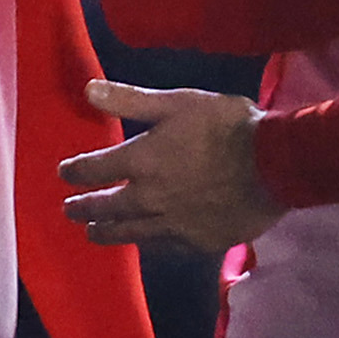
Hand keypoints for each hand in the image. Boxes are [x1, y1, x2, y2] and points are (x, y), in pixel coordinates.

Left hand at [60, 80, 284, 253]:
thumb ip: (131, 99)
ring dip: (107, 232)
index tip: (64, 172)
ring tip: (93, 233)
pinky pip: (162, 247)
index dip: (76, 170)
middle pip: (107, 207)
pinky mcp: (197, 241)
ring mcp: (173, 225)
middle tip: (69, 210)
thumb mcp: (179, 102)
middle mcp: (149, 198)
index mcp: (142, 160)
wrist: (274, 165)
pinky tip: (143, 244)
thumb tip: (87, 90)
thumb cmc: (227, 126)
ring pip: (130, 233)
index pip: (96, 168)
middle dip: (84, 207)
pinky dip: (146, 245)